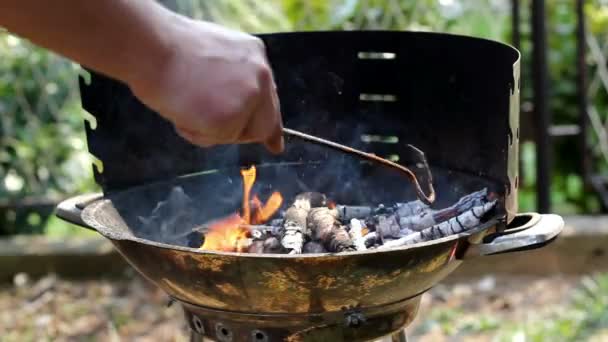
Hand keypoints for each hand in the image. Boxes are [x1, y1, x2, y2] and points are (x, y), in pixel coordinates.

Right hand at [129, 18, 283, 153]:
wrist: (151, 47)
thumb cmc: (170, 50)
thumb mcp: (215, 57)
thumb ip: (233, 80)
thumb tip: (237, 106)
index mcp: (255, 56)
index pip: (270, 98)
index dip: (270, 123)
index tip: (276, 145)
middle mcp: (260, 76)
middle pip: (263, 123)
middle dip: (241, 132)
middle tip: (216, 128)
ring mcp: (248, 98)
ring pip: (236, 134)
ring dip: (211, 129)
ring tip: (187, 102)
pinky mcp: (230, 119)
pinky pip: (215, 140)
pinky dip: (195, 133)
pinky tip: (182, 109)